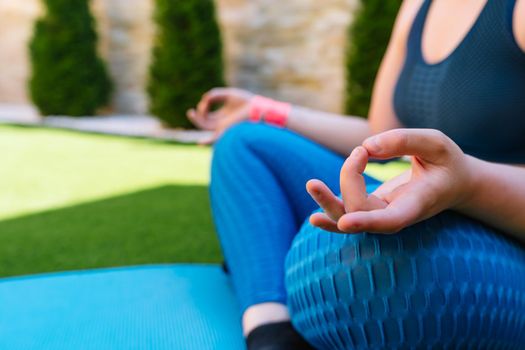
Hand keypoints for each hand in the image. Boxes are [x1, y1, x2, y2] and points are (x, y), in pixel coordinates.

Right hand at [187, 87, 253, 143]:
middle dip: (196, 117)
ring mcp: (222, 128)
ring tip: (191, 112)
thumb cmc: (245, 102)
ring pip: (205, 128)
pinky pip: (214, 139)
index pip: (207, 115)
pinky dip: (207, 142)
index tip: (207, 99)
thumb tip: (204, 99)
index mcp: (223, 116)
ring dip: (197, 121)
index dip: (203, 106)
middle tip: (190, 111)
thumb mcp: (228, 95)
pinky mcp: (225, 131)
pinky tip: (200, 143)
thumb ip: (214, 95)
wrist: (256, 108)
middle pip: (203, 123)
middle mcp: (222, 124)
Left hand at [306, 129, 473, 232]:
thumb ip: (403, 141)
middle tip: (360, 151)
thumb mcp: (436, 143)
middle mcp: (395, 215)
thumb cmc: (446, 162)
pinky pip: (346, 214)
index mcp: (416, 204)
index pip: (390, 220)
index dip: (367, 222)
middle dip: (349, 178)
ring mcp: (381, 214)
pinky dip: (330, 211)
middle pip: (360, 210)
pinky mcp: (371, 208)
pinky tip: (314, 217)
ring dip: (327, 202)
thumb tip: (366, 146)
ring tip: (311, 184)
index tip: (346, 222)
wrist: (452, 183)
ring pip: (348, 217)